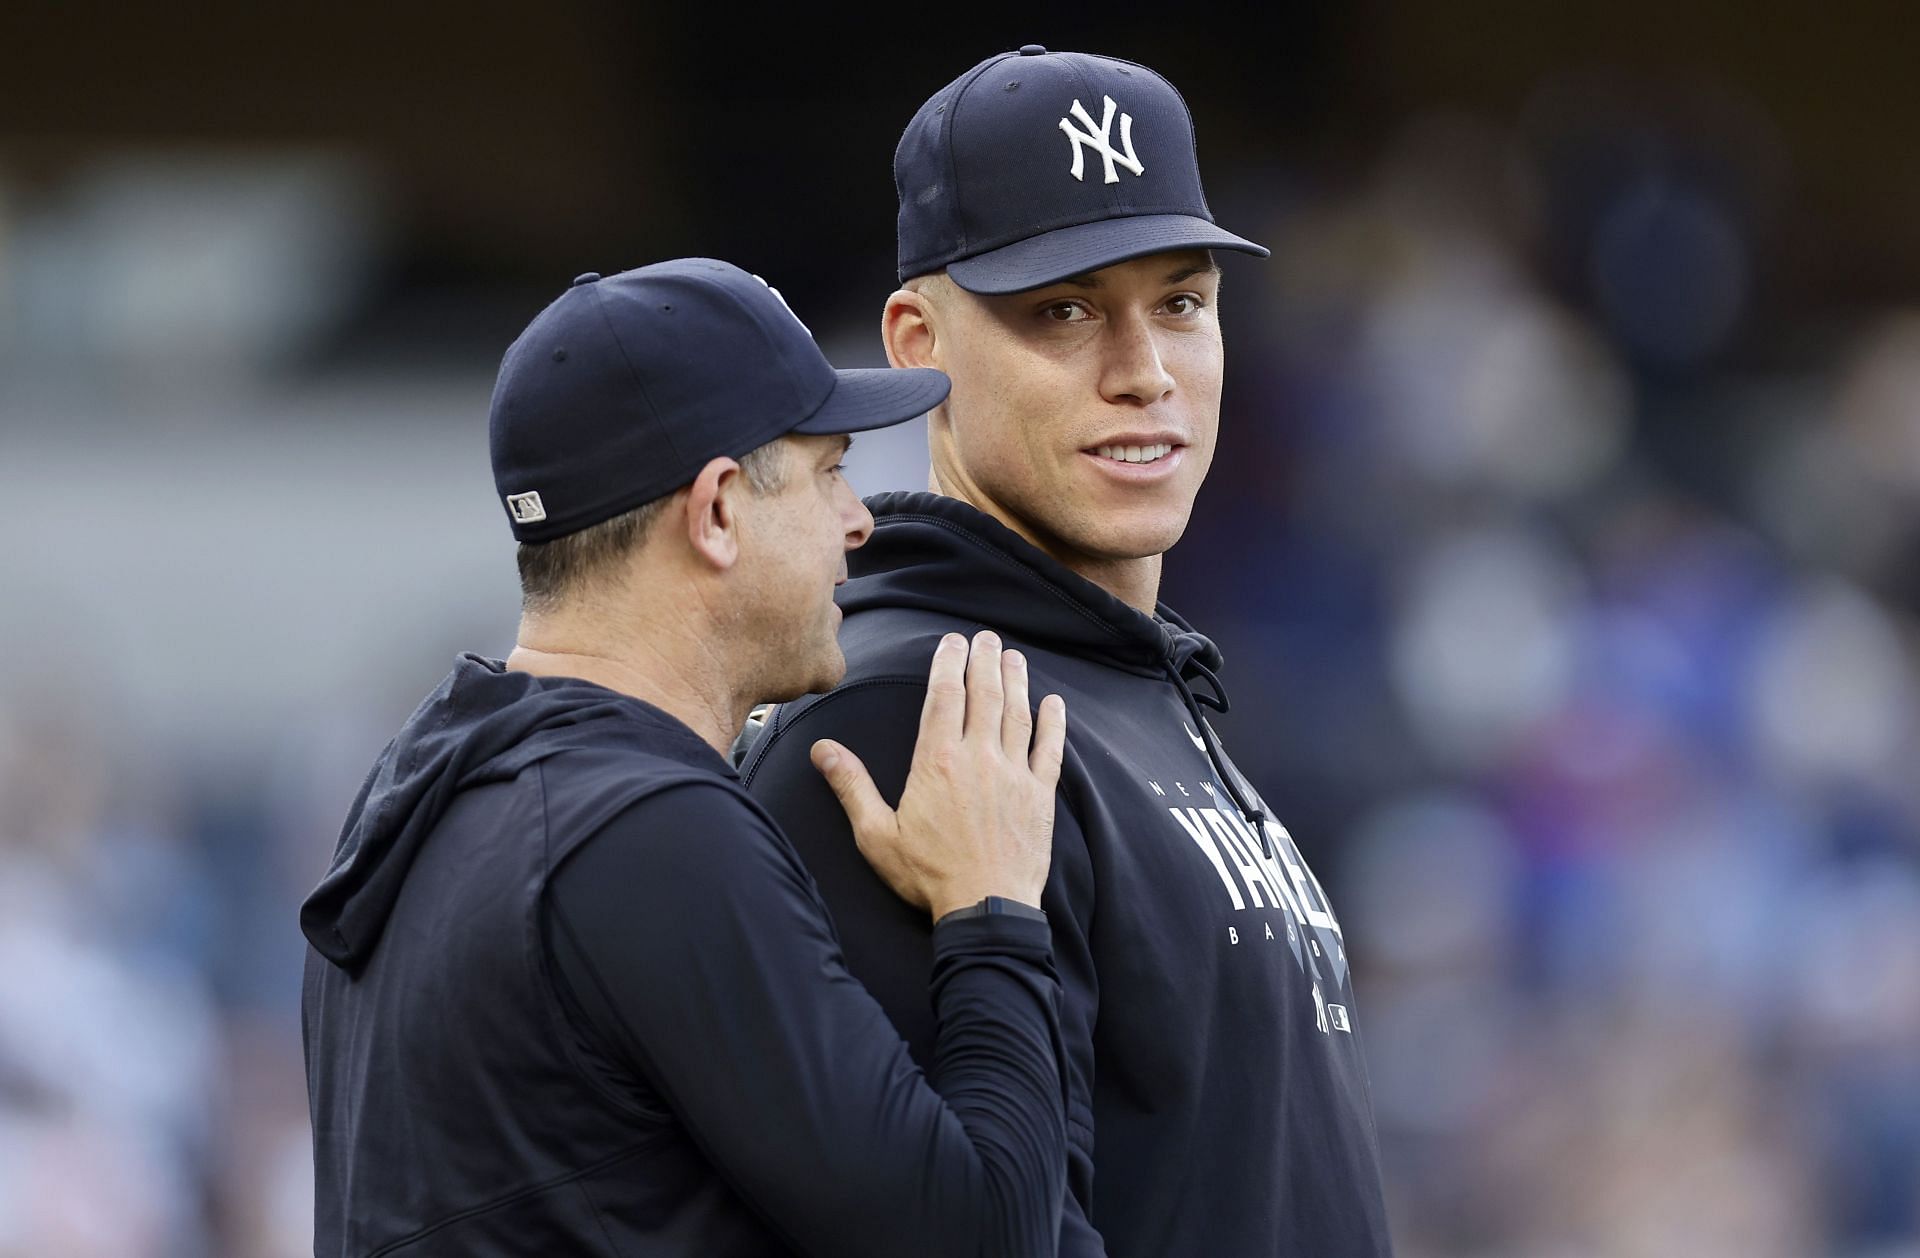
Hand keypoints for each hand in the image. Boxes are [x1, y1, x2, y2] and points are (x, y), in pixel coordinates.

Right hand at [810, 631, 1066, 922]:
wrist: (986, 909)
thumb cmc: (928, 875)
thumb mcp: (876, 835)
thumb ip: (851, 786)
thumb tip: (822, 749)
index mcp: (936, 761)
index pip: (944, 696)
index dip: (948, 663)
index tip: (952, 641)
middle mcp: (978, 757)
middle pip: (984, 694)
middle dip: (984, 660)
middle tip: (985, 637)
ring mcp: (1014, 774)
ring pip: (1017, 714)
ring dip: (1016, 680)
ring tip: (1013, 656)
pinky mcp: (1041, 795)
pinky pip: (1050, 749)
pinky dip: (1053, 723)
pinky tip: (1054, 703)